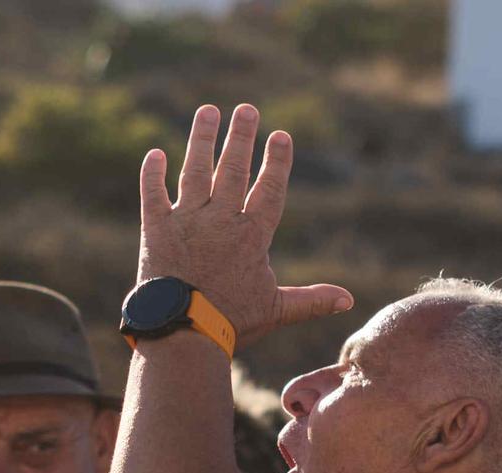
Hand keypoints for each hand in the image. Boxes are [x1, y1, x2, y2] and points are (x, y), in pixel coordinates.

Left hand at [137, 103, 351, 346]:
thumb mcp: (277, 310)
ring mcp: (186, 221)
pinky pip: (152, 194)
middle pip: (233, 169)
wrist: (183, 334)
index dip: (276, 162)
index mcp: (251, 237)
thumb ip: (312, 300)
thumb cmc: (231, 323)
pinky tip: (155, 153)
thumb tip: (349, 300)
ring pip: (195, 170)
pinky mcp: (156, 230)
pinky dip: (152, 173)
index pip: (269, 190)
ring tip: (208, 112)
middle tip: (247, 109)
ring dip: (202, 139)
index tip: (280, 136)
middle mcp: (220, 220)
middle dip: (241, 137)